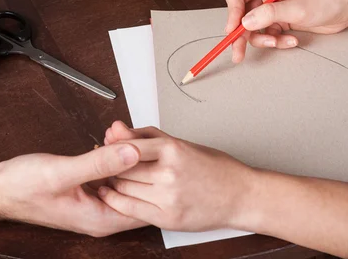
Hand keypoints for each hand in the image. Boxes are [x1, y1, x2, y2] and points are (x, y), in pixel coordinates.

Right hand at [0, 141, 147, 236]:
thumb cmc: (21, 187)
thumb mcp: (62, 172)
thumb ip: (99, 164)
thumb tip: (132, 152)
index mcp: (101, 219)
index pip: (146, 206)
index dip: (152, 178)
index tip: (151, 152)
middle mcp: (101, 214)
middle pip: (139, 191)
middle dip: (142, 163)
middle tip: (137, 136)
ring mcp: (96, 203)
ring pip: (126, 181)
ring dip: (128, 158)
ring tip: (125, 134)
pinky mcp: (89, 190)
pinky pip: (112, 175)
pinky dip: (115, 158)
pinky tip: (113, 141)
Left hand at [98, 122, 256, 231]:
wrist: (240, 196)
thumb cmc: (214, 168)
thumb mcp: (182, 143)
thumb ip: (148, 136)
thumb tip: (117, 130)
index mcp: (173, 149)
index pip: (128, 145)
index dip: (113, 146)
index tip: (107, 145)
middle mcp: (170, 173)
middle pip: (123, 167)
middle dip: (112, 164)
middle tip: (107, 161)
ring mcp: (168, 198)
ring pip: (123, 188)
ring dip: (114, 182)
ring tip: (114, 177)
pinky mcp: (167, 218)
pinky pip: (130, 209)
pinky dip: (116, 201)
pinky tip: (113, 194)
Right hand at [224, 0, 347, 62]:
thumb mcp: (298, 8)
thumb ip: (270, 14)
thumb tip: (245, 22)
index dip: (232, 14)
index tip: (233, 31)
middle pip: (241, 15)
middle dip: (242, 35)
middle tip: (238, 53)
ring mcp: (272, 8)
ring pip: (253, 29)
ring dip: (265, 39)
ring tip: (280, 42)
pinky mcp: (279, 20)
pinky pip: (267, 34)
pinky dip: (277, 41)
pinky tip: (292, 40)